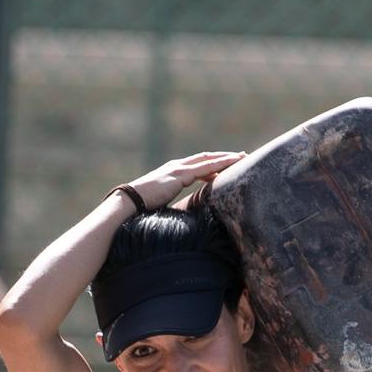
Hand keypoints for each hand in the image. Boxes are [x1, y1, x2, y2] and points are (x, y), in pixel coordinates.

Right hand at [123, 151, 245, 212]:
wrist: (129, 202)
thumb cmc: (141, 207)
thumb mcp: (161, 202)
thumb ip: (172, 202)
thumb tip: (181, 215)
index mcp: (172, 172)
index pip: (197, 164)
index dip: (213, 163)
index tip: (227, 165)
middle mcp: (176, 166)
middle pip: (206, 157)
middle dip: (224, 156)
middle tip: (242, 156)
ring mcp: (178, 169)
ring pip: (208, 159)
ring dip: (226, 158)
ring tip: (242, 158)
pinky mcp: (180, 175)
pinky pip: (205, 167)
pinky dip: (220, 164)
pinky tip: (231, 166)